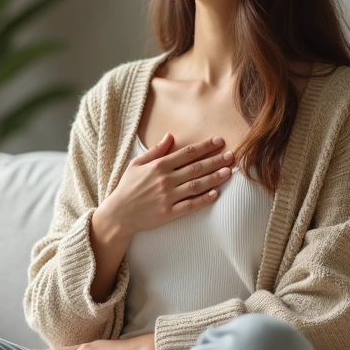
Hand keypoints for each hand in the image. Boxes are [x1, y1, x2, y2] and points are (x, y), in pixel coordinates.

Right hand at [95, 132, 234, 236]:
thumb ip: (155, 151)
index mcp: (158, 166)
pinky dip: (203, 200)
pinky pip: (190, 205)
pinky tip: (215, 194)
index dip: (204, 146)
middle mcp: (165, 180)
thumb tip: (170, 136)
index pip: (187, 153)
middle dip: (215, 160)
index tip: (219, 141)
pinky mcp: (169, 213)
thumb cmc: (127, 187)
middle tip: (232, 155)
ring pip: (196, 185)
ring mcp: (168, 197)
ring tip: (228, 172)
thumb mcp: (136, 164)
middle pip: (196, 168)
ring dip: (214, 178)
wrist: (118, 214)